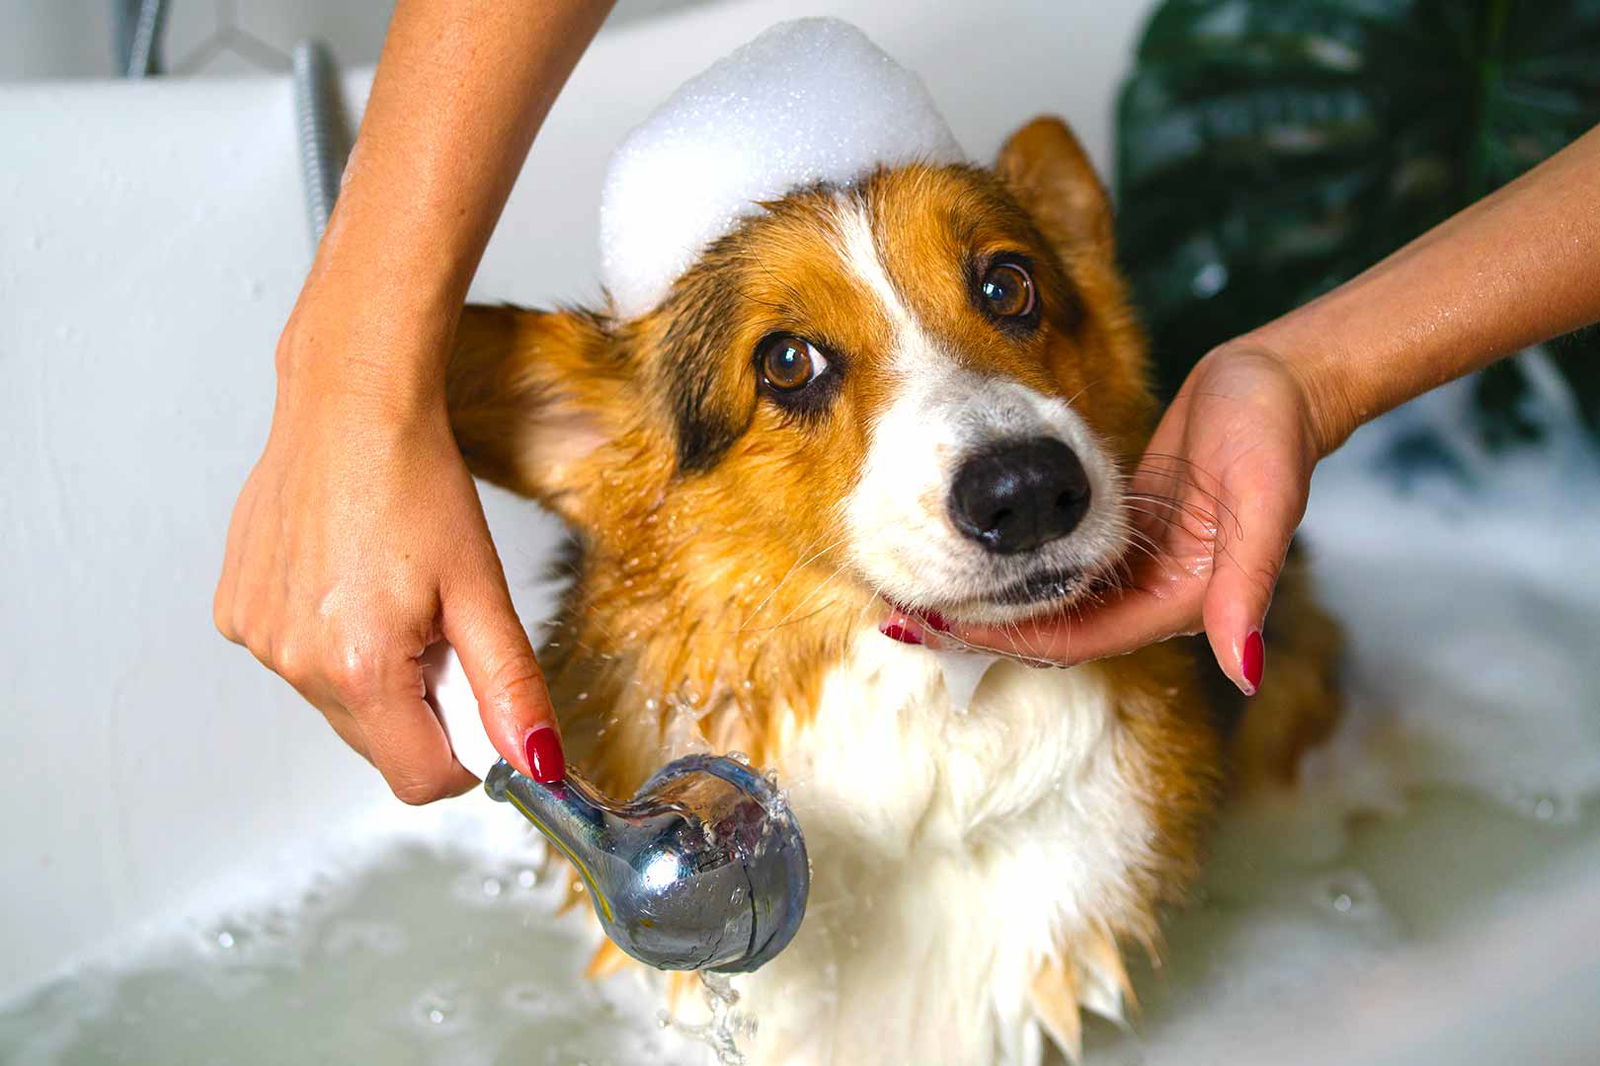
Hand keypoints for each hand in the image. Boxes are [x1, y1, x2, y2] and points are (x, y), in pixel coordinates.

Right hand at [214, 322, 563, 802]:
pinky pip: (297, 659)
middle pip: (379, 743)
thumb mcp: (482, 590)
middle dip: (421, 705)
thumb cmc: (417, 483)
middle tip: (439, 627)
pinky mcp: (236, 610)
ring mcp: (256, 639)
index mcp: (360, 668)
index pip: (420, 780)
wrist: (349, 404)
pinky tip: (348, 576)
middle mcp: (294, 665)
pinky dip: (331, 638)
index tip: (477, 700)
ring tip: (392, 592)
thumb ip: (510, 687)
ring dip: (375, 670)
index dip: (464, 754)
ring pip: (338, 703)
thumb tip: (537, 761)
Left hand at [936, 344, 1322, 693]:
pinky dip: (1016, 567)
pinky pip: (1060, 564)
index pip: (1077, 641)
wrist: (1277, 382)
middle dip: (986, 631)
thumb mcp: (1263, 503)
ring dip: (994, 601)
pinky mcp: (1124, 532)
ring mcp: (1137, 565)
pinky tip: (971, 554)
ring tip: (924, 589)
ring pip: (1052, 601)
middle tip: (908, 619)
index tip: (944, 628)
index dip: (1009, 640)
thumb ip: (1247, 587)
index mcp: (1180, 601)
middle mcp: (1153, 594)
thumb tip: (1245, 668)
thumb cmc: (1274, 434)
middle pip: (1056, 632)